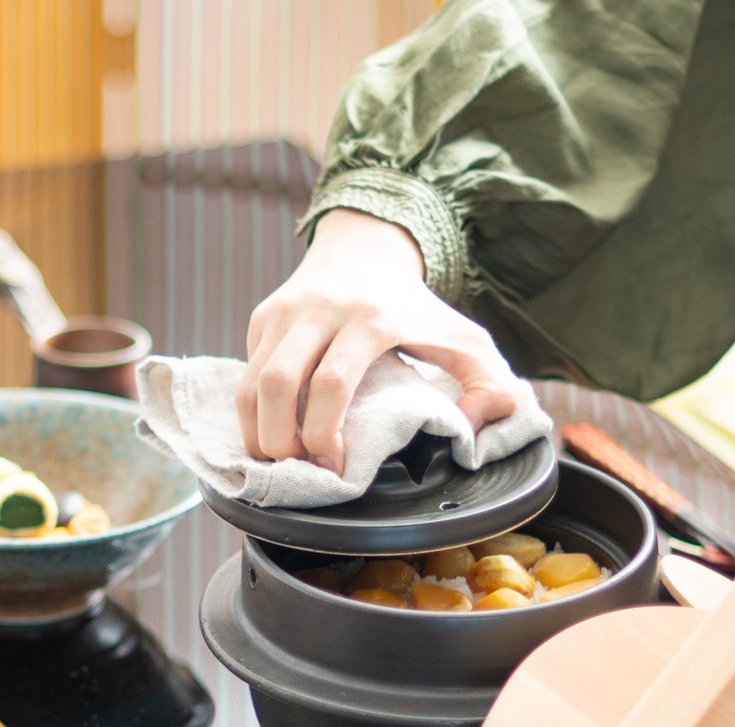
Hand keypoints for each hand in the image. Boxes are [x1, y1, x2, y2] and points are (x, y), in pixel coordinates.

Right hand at [240, 208, 519, 474]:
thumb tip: (471, 430)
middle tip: (299, 471)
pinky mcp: (261, 319)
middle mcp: (319, 311)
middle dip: (280, 440)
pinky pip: (244, 376)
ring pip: (250, 384)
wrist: (366, 248)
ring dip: (258, 433)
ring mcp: (283, 313)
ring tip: (281, 461)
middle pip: (277, 384)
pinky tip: (273, 435)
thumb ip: (489, 386)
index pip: (332, 383)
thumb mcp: (465, 340)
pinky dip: (252, 415)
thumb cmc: (417, 308)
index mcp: (370, 318)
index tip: (333, 467)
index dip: (325, 434)